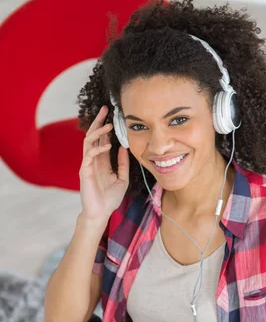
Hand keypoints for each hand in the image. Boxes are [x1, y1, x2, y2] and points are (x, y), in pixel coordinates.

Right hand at [79, 105, 129, 220]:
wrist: (101, 213)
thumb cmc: (110, 198)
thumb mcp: (122, 179)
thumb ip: (123, 164)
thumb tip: (124, 148)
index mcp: (102, 161)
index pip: (103, 140)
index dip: (106, 128)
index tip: (113, 116)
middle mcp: (94, 160)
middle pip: (93, 136)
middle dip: (98, 122)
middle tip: (105, 109)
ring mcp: (88, 165)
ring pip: (89, 142)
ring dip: (98, 132)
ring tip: (108, 125)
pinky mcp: (85, 171)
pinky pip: (89, 155)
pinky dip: (98, 148)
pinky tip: (108, 145)